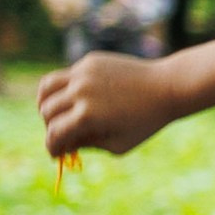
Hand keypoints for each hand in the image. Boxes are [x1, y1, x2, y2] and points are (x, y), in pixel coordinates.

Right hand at [38, 53, 180, 156]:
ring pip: (47, 87)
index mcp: (87, 117)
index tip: (55, 154)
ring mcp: (84, 73)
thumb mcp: (118, 144)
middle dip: (51, 126)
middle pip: (46, 111)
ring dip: (46, 102)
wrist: (167, 87)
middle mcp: (80, 92)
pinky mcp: (90, 61)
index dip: (52, 148)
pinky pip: (68, 75)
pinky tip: (82, 96)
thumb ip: (87, 145)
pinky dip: (67, 88)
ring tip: (58, 112)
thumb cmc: (146, 121)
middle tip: (62, 133)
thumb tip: (63, 144)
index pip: (54, 135)